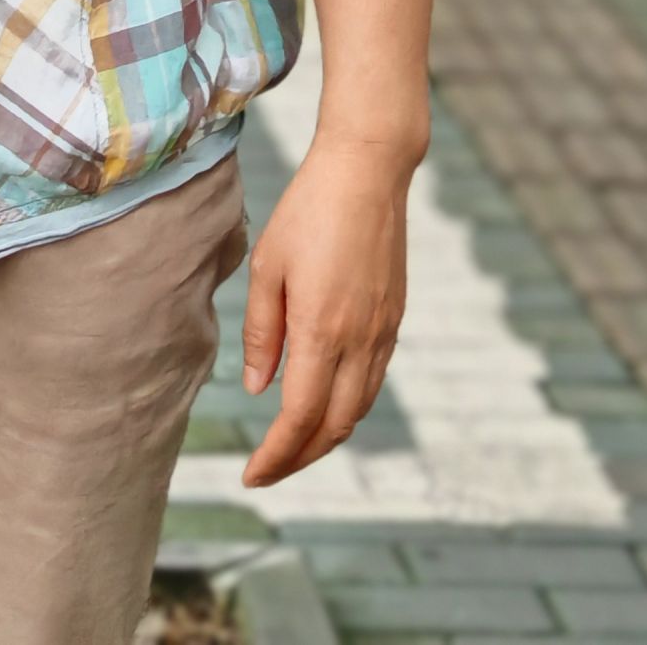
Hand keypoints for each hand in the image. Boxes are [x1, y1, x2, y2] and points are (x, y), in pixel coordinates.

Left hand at [238, 131, 412, 485]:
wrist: (367, 172)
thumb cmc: (307, 212)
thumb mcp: (268, 267)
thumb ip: (262, 332)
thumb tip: (256, 388)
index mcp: (322, 331)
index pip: (300, 419)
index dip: (276, 455)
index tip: (252, 474)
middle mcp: (360, 342)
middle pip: (333, 427)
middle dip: (299, 458)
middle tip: (268, 469)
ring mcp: (383, 333)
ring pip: (357, 410)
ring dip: (325, 437)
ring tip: (292, 445)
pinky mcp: (394, 320)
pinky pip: (372, 382)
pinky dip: (347, 407)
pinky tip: (325, 402)